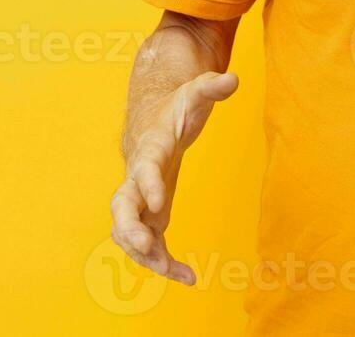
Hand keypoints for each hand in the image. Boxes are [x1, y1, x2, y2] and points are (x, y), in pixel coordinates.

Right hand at [109, 70, 237, 283]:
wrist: (152, 121)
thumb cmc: (174, 108)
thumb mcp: (194, 93)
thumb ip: (211, 86)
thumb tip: (233, 78)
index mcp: (150, 149)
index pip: (143, 168)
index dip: (147, 184)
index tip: (157, 203)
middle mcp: (137, 178)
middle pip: (121, 207)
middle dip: (130, 228)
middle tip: (147, 246)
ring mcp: (139, 201)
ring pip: (129, 233)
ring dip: (147, 255)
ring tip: (177, 272)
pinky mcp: (149, 216)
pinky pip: (150, 245)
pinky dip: (164, 262)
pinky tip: (188, 276)